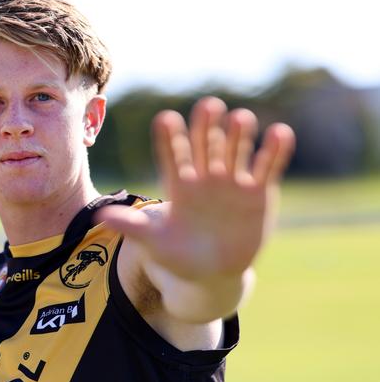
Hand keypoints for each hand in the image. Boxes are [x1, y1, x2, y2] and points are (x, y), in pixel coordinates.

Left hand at [98, 96, 294, 279]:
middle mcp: (205, 177)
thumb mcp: (155, 243)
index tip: (165, 119)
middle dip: (206, 128)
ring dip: (238, 135)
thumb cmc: (179, 256)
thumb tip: (100, 217)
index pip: (172, 156)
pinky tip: (280, 133)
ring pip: (235, 151)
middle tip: (208, 106)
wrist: (212, 274)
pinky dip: (274, 152)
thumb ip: (133, 227)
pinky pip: (266, 168)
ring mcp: (233, 182)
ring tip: (241, 119)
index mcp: (179, 185)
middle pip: (205, 146)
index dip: (169, 139)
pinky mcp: (258, 192)